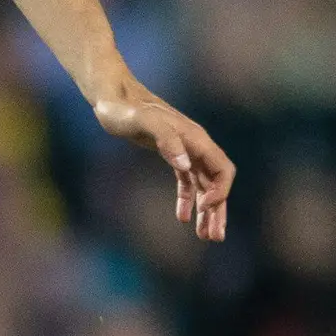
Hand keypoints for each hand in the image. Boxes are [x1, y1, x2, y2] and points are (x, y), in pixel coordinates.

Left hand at [93, 83, 235, 240]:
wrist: (112, 97)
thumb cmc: (124, 109)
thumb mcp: (142, 122)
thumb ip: (165, 139)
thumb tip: (185, 165)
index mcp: (195, 139)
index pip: (223, 169)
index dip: (220, 191)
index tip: (204, 210)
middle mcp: (196, 145)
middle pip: (218, 182)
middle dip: (218, 210)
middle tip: (215, 237)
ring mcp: (185, 150)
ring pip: (204, 185)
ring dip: (206, 210)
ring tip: (205, 236)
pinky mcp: (172, 154)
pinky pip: (187, 181)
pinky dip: (187, 200)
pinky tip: (182, 218)